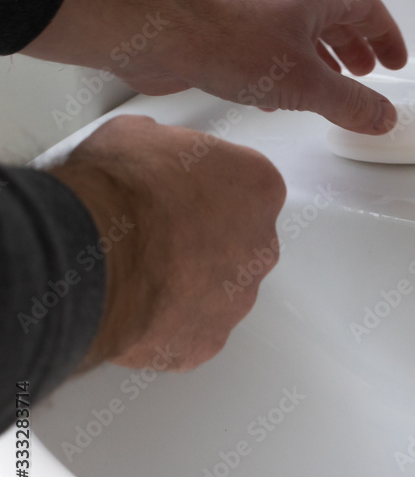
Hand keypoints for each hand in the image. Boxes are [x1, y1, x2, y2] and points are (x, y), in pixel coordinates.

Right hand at [52, 115, 285, 370]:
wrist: (91, 252)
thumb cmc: (118, 191)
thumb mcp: (141, 135)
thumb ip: (169, 149)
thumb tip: (153, 154)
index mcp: (258, 189)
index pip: (247, 188)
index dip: (208, 190)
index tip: (181, 193)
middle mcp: (261, 247)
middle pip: (240, 242)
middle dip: (205, 240)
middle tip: (159, 234)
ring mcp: (237, 299)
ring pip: (219, 290)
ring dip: (188, 283)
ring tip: (141, 272)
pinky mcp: (206, 341)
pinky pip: (192, 331)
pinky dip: (168, 323)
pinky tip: (136, 306)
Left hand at [129, 0, 408, 133]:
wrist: (164, 38)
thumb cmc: (229, 44)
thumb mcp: (308, 84)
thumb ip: (351, 104)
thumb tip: (383, 116)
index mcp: (313, 0)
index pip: (366, 9)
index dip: (387, 36)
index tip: (395, 61)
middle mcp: (286, 1)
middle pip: (334, 19)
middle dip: (355, 49)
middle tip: (368, 71)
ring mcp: (256, 16)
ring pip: (301, 36)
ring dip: (322, 62)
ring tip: (331, 87)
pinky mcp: (229, 37)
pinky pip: (271, 53)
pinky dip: (288, 74)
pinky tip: (282, 100)